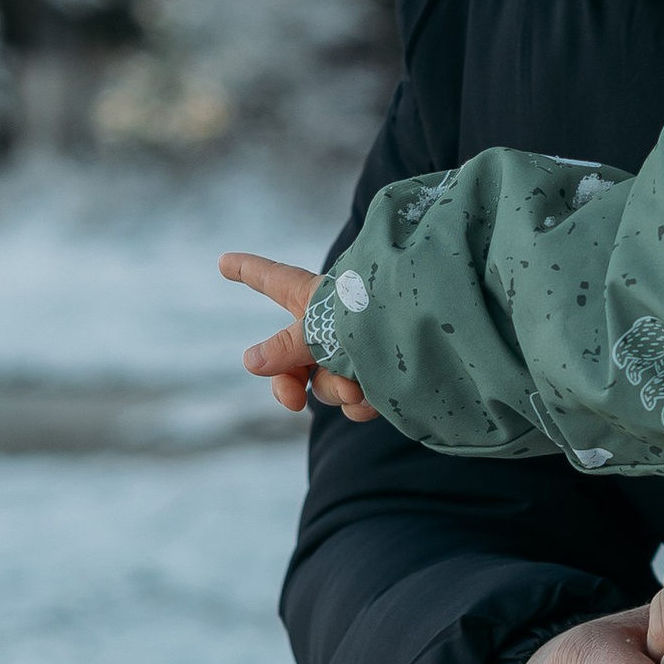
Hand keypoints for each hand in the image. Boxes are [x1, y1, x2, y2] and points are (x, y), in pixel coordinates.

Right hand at [218, 252, 376, 420]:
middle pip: (293, 356)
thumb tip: (251, 361)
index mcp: (318, 297)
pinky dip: (362, 403)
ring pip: (326, 384)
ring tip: (359, 385)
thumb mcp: (324, 330)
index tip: (224, 260)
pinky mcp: (381, 376)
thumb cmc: (378, 320)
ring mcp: (358, 351)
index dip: (248, 270)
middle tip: (292, 400)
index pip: (273, 280)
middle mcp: (336, 322)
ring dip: (336, 391)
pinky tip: (378, 397)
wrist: (439, 342)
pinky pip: (356, 400)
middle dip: (289, 383)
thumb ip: (287, 347)